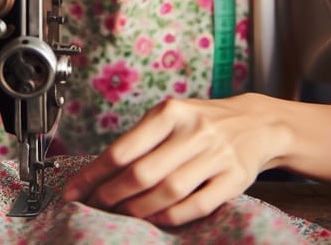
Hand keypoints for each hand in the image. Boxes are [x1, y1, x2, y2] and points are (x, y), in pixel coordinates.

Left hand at [62, 93, 288, 226]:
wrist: (255, 122)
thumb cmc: (201, 121)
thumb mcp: (171, 116)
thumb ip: (142, 139)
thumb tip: (100, 172)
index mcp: (171, 112)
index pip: (124, 148)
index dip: (95, 173)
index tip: (75, 190)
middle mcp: (194, 131)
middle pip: (143, 173)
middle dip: (113, 195)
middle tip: (96, 205)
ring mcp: (216, 155)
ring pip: (169, 191)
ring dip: (139, 209)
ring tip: (122, 213)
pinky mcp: (234, 179)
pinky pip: (197, 205)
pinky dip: (172, 216)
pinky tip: (156, 219)